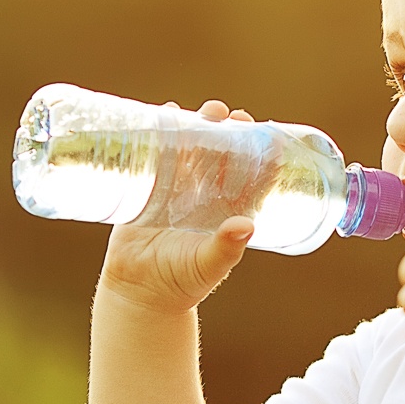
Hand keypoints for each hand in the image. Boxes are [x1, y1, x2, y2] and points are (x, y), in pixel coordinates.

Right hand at [100, 100, 255, 312]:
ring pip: (191, 149)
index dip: (259, 153)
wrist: (139, 293)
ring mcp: (177, 189)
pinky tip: (164, 113)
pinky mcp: (148, 188)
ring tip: (205, 111)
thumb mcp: (208, 264)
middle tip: (230, 115)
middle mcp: (205, 196)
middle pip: (221, 155)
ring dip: (198, 126)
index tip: (265, 133)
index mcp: (227, 210)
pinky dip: (160, 134)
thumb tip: (246, 226)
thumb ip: (226, 248)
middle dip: (228, 132)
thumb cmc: (182, 282)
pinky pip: (156, 155)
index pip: (249, 176)